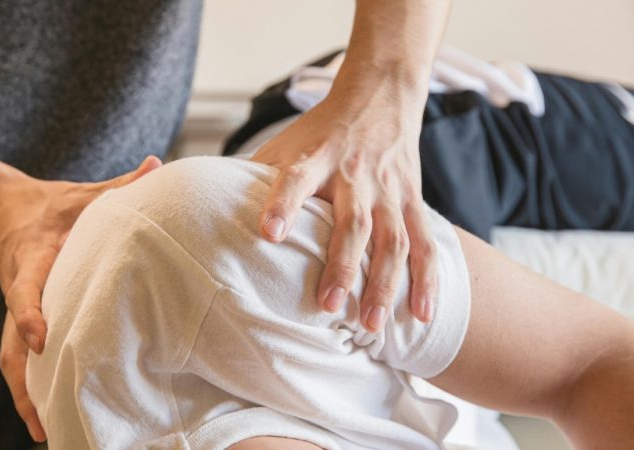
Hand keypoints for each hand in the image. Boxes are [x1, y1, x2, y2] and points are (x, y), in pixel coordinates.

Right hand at [0, 155, 161, 440]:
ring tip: (44, 430)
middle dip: (24, 379)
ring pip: (10, 358)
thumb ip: (119, 185)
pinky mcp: (18, 320)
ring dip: (24, 393)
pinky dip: (28, 386)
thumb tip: (157, 165)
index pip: (24, 287)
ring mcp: (14, 309)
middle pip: (10, 341)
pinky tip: (45, 412)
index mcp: (32, 257)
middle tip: (42, 415)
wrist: (3, 211)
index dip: (27, 313)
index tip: (39, 339)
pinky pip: (17, 357)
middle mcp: (18, 289)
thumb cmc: (53, 205)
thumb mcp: (83, 193)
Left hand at [251, 90, 436, 332]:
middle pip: (352, 223)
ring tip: (369, 325)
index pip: (295, 180)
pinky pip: (425, 243)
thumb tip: (207, 211)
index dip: (282, 205)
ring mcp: (388, 190)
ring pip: (392, 240)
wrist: (379, 96)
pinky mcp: (412, 200)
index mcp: (315, 158)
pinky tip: (422, 315)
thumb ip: (254, 177)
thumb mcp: (285, 143)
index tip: (269, 234)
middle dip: (341, 266)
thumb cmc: (320, 130)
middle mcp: (354, 175)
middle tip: (326, 305)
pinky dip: (426, 280)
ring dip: (383, 284)